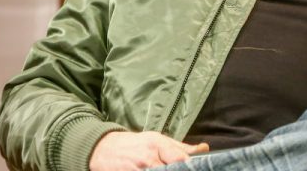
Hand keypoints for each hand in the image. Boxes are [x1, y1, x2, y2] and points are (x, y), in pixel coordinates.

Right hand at [89, 131, 208, 170]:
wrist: (103, 148)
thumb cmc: (135, 144)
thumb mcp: (157, 139)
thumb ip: (180, 147)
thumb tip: (204, 149)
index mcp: (157, 145)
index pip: (180, 159)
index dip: (189, 166)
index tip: (197, 169)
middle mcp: (147, 158)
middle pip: (170, 170)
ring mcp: (137, 170)